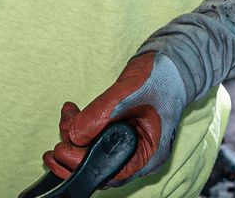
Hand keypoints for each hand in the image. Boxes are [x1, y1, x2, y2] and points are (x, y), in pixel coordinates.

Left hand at [43, 52, 190, 186]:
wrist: (171, 62)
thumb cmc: (162, 76)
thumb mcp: (131, 91)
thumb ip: (102, 114)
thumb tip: (73, 134)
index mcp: (148, 155)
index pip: (110, 172)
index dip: (83, 164)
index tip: (63, 148)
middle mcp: (137, 156)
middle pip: (99, 166)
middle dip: (74, 151)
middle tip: (62, 127)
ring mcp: (128, 145)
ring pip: (93, 152)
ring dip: (74, 136)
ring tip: (67, 113)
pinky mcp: (118, 132)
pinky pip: (95, 139)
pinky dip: (80, 128)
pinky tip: (71, 113)